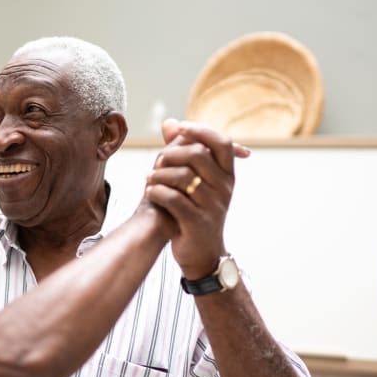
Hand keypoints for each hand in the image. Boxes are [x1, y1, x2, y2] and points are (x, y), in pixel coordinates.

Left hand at [144, 119, 249, 278]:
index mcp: (227, 175)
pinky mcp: (198, 222)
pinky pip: (174, 198)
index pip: (222, 142)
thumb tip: (170, 123)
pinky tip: (149, 193)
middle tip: (156, 162)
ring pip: (182, 176)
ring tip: (149, 180)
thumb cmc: (194, 211)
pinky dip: (156, 192)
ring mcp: (214, 206)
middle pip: (198, 155)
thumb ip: (183, 151)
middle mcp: (225, 188)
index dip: (200, 131)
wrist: (202, 253)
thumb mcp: (194, 181)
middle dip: (170, 154)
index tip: (179, 130)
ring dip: (159, 175)